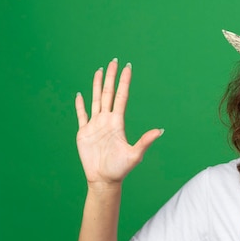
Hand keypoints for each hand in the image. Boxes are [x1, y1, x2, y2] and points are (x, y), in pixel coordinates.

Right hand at [75, 59, 162, 186]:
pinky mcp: (84, 133)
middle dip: (111, 77)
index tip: (128, 67)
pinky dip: (79, 105)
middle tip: (113, 61)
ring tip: (99, 71)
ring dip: (96, 85)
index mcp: (118, 123)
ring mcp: (95, 125)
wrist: (104, 179)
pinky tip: (79, 94)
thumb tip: (160, 130)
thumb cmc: (120, 169)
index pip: (121, 97)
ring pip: (95, 100)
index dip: (124, 82)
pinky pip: (81, 115)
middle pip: (108, 93)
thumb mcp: (134, 154)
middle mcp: (107, 120)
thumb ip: (145, 141)